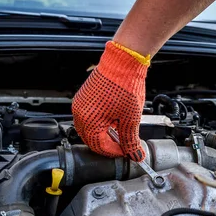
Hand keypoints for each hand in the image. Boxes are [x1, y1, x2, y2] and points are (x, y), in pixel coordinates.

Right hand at [72, 41, 149, 161]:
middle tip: (123, 145)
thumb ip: (131, 140)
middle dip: (108, 144)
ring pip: (89, 129)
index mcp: (89, 121)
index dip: (115, 152)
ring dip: (103, 134)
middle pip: (91, 140)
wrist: (123, 60)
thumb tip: (135, 155)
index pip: (99, 147)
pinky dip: (99, 123)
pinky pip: (88, 117)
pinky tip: (113, 119)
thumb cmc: (125, 84)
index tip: (127, 151)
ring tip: (120, 130)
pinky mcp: (84, 97)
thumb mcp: (131, 118)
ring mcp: (80, 104)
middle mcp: (80, 113)